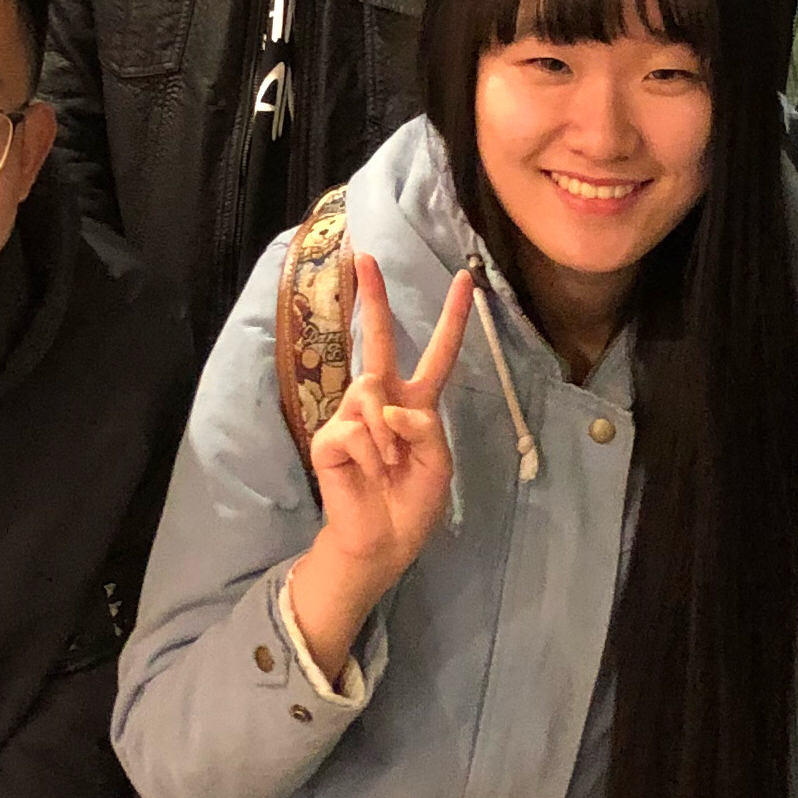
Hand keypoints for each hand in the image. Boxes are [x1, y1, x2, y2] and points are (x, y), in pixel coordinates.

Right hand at [283, 257, 473, 676]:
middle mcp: (382, 401)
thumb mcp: (438, 464)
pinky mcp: (330, 435)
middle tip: (365, 256)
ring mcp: (353, 415)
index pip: (437, 355)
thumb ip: (424, 428)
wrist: (380, 541)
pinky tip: (369, 472)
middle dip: (374, 299)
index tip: (466, 281)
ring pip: (372, 393)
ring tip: (387, 466)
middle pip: (380, 341)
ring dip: (388, 437)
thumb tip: (388, 407)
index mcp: (416, 405)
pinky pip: (357, 429)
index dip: (452, 320)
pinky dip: (371, 454)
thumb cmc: (411, 503)